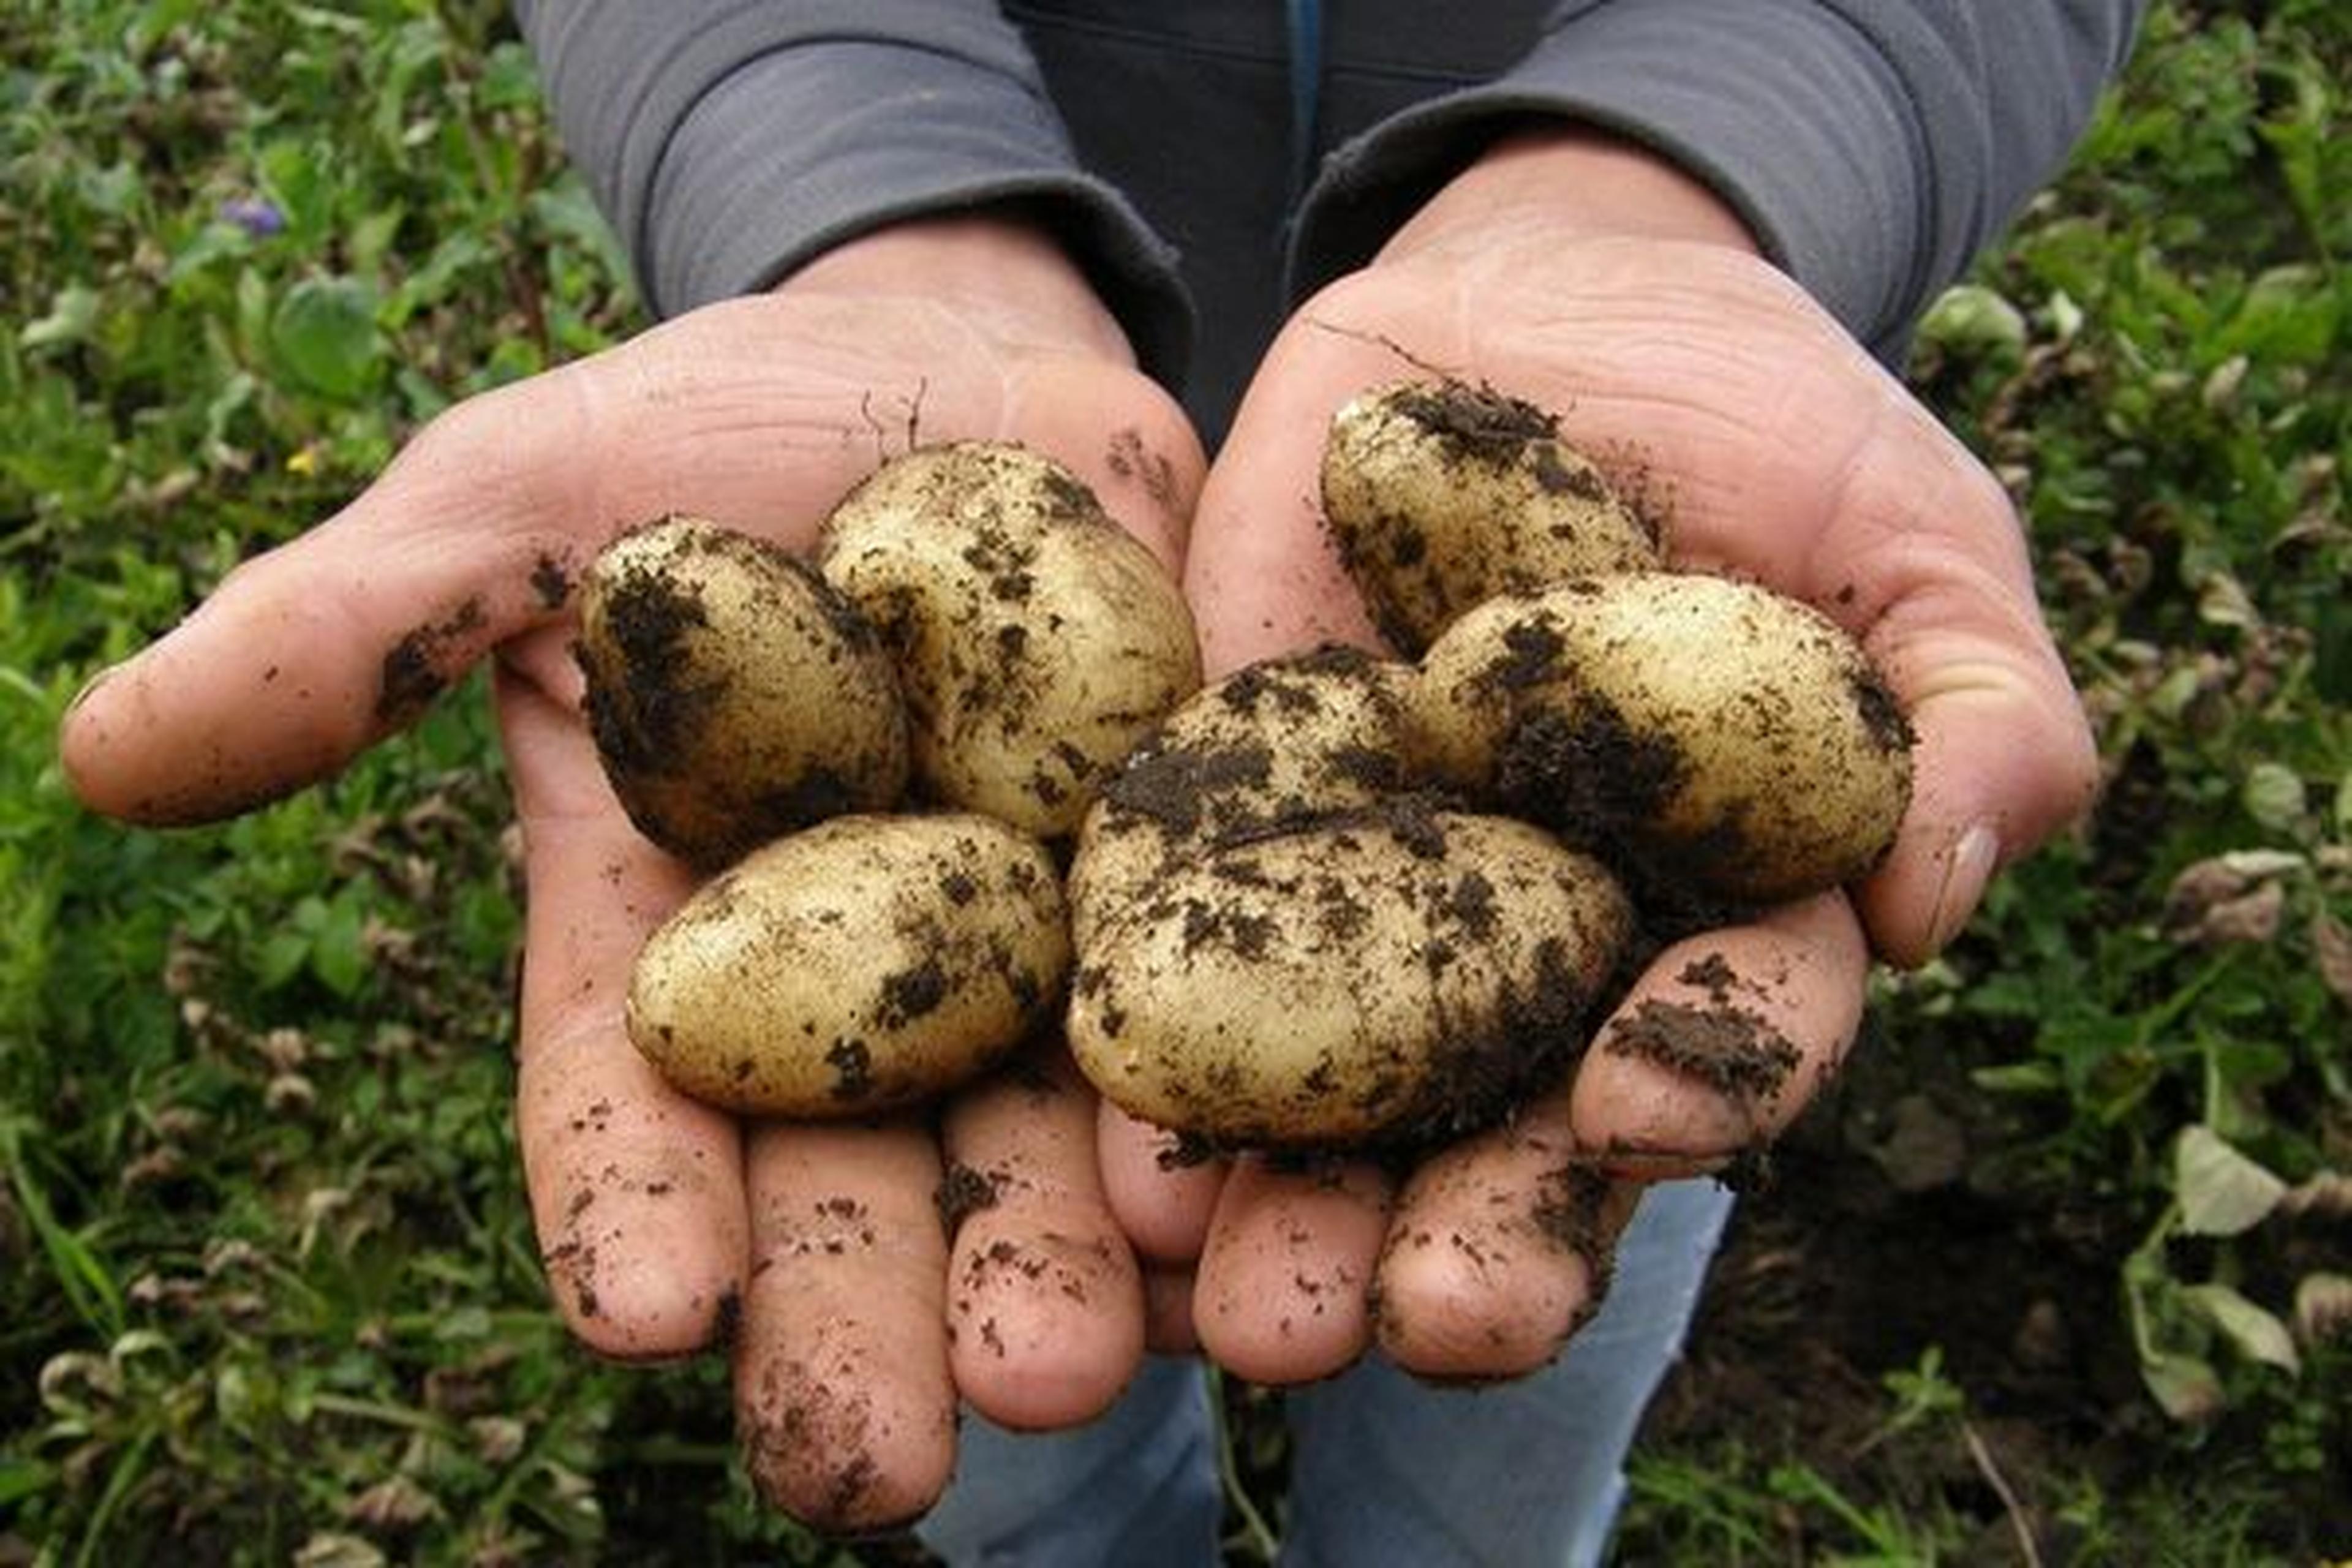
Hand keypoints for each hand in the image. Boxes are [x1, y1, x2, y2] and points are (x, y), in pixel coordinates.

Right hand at [59, 217, 1199, 1529]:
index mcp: (679, 932)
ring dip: (1068, 1268)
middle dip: (866, 1314)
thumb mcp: (521, 505)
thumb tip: (105, 752)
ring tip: (1085, 1377)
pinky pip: (1225, 1013)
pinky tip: (1246, 1224)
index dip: (629, 1206)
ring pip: (1050, 1141)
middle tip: (885, 1466)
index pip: (632, 1097)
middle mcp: (860, 984)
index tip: (643, 1316)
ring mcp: (1038, 944)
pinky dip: (1238, 1120)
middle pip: (853, 1175)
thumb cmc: (706, 436)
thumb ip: (353, 633)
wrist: (958, 369)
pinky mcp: (1193, 879)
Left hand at [1105, 129, 2098, 1381]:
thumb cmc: (1775, 427)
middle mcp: (1536, 949)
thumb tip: (1937, 893)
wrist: (1556, 301)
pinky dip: (1143, 1028)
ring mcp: (1372, 889)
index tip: (1636, 1112)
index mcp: (1715, 918)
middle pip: (1511, 1124)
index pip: (1719, 1039)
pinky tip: (1101, 1143)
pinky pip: (1172, 929)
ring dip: (1289, 1206)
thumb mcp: (1911, 535)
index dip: (1692, 1082)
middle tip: (1417, 1323)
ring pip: (1332, 1089)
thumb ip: (1971, 709)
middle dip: (1472, 1234)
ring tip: (1239, 1307)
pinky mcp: (1225, 804)